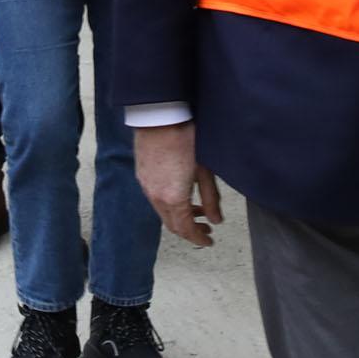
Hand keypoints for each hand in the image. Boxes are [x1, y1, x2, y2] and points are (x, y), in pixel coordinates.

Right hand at [135, 121, 221, 248]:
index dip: (198, 238)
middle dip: (190, 230)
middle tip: (206, 229)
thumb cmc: (187, 139)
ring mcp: (146, 186)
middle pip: (172, 225)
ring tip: (197, 211)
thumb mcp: (205, 171)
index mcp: (173, 198)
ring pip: (162, 213)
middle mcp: (156, 196)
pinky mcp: (142, 176)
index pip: (185, 229)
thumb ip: (211, 198)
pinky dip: (169, 205)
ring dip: (180, 217)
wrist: (161, 116)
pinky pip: (155, 199)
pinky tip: (181, 195)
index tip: (208, 241)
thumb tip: (216, 220)